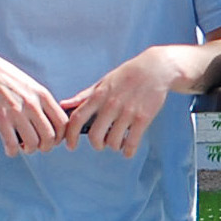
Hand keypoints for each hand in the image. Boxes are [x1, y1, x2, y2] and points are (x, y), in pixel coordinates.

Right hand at [0, 46, 66, 155]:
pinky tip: (10, 148)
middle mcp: (32, 104)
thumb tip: (54, 124)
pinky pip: (12, 144)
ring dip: (29, 150)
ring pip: (33, 143)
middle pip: (50, 137)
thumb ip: (43, 103)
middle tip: (37, 145)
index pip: (63, 123)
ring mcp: (16, 112)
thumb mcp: (31, 87)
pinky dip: (12, 152)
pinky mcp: (0, 118)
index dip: (60, 137)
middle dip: (45, 147)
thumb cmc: (8, 80)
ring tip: (23, 146)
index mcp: (43, 95)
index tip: (53, 140)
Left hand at [60, 46, 183, 155]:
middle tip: (100, 144)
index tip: (71, 146)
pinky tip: (128, 150)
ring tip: (118, 142)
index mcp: (99, 95)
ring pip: (113, 141)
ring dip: (114, 146)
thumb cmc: (127, 75)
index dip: (71, 135)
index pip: (77, 118)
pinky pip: (132, 142)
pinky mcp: (143, 118)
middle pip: (95, 135)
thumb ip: (84, 96)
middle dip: (96, 144)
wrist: (155, 68)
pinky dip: (128, 151)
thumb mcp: (103, 82)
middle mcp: (111, 104)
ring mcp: (128, 112)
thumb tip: (64, 105)